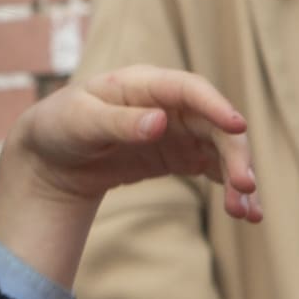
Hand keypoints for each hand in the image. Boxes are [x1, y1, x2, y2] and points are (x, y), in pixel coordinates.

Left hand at [0, 66, 257, 288]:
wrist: (52, 158)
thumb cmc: (61, 127)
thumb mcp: (79, 123)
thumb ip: (117, 123)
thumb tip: (159, 121)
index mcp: (144, 83)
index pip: (189, 89)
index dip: (216, 106)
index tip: (237, 127)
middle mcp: (170, 104)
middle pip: (215, 125)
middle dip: (235, 155)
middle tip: (245, 188)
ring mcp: (180, 130)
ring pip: (221, 150)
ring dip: (239, 178)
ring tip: (247, 213)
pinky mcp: (181, 156)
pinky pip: (214, 170)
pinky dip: (230, 190)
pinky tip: (246, 215)